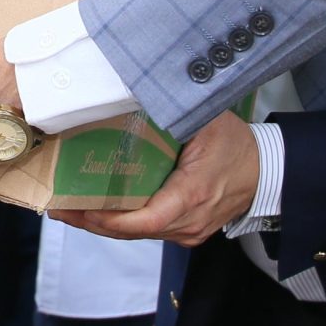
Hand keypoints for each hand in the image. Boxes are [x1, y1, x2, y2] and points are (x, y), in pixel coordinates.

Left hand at [52, 112, 258, 247]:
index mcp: (193, 194)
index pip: (145, 220)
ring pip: (137, 234)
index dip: (109, 219)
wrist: (268, 172)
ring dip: (102, 224)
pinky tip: (96, 209)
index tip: (79, 207)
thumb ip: (174, 110)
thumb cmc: (237, 145)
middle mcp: (189, 221)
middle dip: (92, 221)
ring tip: (68, 206)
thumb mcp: (208, 120)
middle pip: (133, 232)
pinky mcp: (186, 232)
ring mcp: (188, 231)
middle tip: (58, 205)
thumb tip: (136, 91)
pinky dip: (121, 223)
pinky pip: (148, 230)